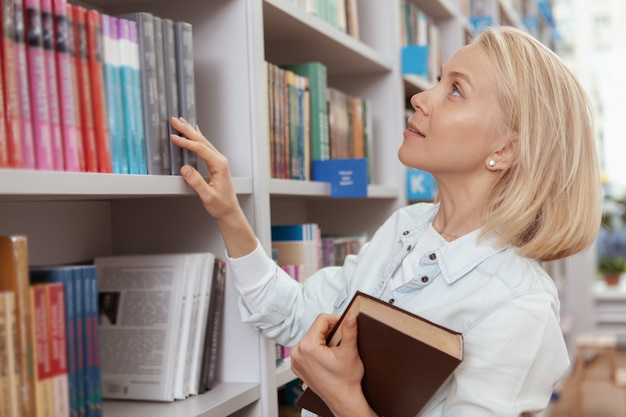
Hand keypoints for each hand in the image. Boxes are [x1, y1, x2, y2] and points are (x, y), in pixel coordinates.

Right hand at [169, 117, 256, 257]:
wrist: (229, 211)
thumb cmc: (221, 205)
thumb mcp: (207, 196)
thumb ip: (196, 182)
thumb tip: (185, 169)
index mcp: (219, 165)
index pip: (200, 149)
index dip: (186, 142)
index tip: (174, 137)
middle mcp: (220, 160)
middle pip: (202, 141)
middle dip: (187, 130)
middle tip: (174, 120)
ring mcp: (219, 161)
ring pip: (203, 142)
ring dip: (191, 131)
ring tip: (180, 122)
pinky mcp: (216, 164)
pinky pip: (205, 147)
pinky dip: (197, 138)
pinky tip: (194, 132)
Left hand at [291, 314, 375, 416]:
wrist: (343, 400)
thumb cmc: (346, 381)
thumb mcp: (349, 352)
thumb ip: (349, 331)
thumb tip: (351, 316)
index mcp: (307, 347)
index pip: (322, 320)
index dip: (336, 319)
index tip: (345, 325)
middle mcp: (297, 352)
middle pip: (315, 329)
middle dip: (330, 331)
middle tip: (341, 341)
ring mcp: (295, 360)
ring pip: (311, 338)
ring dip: (323, 339)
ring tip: (334, 350)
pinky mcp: (297, 366)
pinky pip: (306, 348)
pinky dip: (317, 349)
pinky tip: (327, 357)